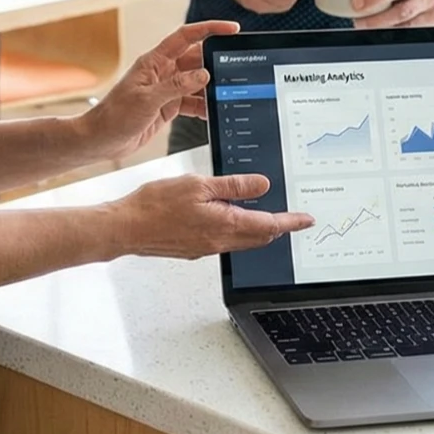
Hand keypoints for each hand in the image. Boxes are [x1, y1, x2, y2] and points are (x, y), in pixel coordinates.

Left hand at [77, 20, 238, 159]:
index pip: (186, 36)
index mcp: (154, 61)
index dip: (209, 29)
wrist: (101, 140)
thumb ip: (176, 86)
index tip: (231, 29)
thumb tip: (203, 74)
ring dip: (212, 87)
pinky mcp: (168, 106)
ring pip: (197, 82)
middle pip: (195, 58)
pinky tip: (213, 112)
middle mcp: (162, 72)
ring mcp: (167, 89)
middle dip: (216, 61)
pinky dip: (204, 106)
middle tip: (236, 67)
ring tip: (228, 92)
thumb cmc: (114, 116)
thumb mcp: (147, 100)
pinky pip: (193, 101)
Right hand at [110, 173, 312, 258]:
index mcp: (225, 225)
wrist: (126, 228)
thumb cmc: (155, 205)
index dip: (291, 222)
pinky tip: (229, 218)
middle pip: (260, 238)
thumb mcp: (199, 184)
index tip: (306, 220)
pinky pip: (225, 241)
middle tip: (292, 218)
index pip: (269, 226)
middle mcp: (219, 241)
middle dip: (279, 228)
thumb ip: (233, 186)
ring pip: (243, 241)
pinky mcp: (193, 248)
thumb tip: (262, 185)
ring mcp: (206, 248)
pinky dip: (236, 231)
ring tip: (266, 216)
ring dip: (258, 230)